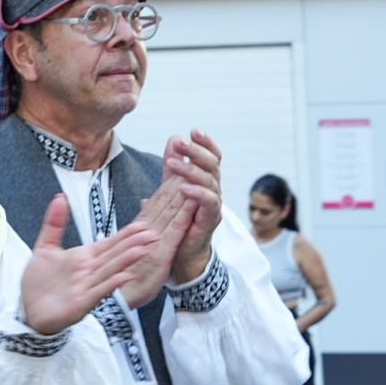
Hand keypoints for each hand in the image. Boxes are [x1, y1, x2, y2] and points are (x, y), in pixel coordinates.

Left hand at [20, 194, 160, 334]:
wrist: (28, 309)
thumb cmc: (39, 282)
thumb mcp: (45, 247)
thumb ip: (54, 223)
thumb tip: (60, 197)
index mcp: (84, 258)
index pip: (109, 244)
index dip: (126, 235)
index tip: (143, 225)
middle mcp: (89, 271)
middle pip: (114, 255)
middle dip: (133, 244)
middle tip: (153, 234)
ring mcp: (87, 287)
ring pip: (110, 271)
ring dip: (126, 261)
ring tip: (142, 250)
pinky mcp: (81, 303)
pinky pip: (98, 291)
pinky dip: (111, 284)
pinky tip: (124, 276)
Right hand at [114, 165, 198, 307]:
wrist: (111, 304)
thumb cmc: (117, 280)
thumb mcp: (124, 254)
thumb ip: (130, 237)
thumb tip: (139, 224)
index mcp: (135, 232)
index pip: (155, 203)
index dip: (167, 181)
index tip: (177, 162)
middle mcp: (141, 233)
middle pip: (161, 201)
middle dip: (175, 176)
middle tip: (184, 152)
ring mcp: (148, 243)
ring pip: (167, 212)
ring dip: (179, 189)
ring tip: (190, 167)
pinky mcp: (157, 257)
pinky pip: (171, 234)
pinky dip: (182, 217)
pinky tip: (191, 203)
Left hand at [164, 130, 222, 282]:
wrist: (179, 253)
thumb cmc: (178, 220)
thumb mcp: (172, 189)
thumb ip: (173, 167)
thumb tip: (173, 139)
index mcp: (206, 182)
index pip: (212, 158)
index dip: (206, 144)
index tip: (193, 131)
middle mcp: (214, 191)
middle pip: (213, 165)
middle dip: (197, 152)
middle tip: (182, 143)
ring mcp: (213, 206)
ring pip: (211, 182)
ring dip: (192, 171)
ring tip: (173, 164)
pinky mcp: (210, 221)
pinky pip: (209, 204)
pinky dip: (198, 194)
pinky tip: (184, 188)